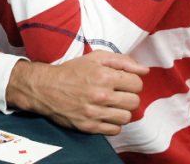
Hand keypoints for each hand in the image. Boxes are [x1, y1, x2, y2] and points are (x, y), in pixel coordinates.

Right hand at [6, 51, 147, 134]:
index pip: (137, 84)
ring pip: (126, 117)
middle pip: (134, 102)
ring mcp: (95, 112)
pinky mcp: (89, 126)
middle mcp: (101, 95)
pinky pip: (115, 130)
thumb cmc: (71, 71)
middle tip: (116, 94)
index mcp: (104, 76)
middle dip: (127, 97)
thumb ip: (122, 60)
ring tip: (110, 105)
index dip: (131, 82)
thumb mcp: (94, 58)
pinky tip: (103, 114)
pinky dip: (112, 123)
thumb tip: (144, 70)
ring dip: (121, 111)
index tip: (122, 83)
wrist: (44, 87)